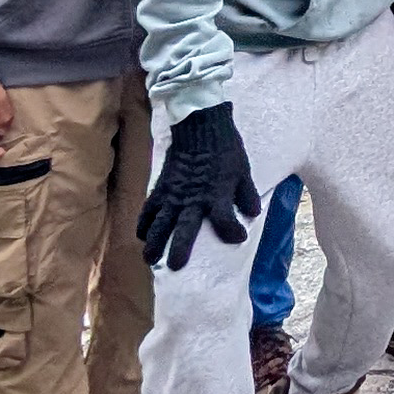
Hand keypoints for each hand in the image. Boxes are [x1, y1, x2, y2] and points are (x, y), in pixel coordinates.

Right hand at [138, 102, 257, 269]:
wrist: (200, 126)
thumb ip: (247, 195)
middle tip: (175, 267)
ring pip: (160, 223)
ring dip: (155, 242)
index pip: (225, 222)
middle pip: (184, 230)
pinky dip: (144, 222)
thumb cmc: (225, 149)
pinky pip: (149, 208)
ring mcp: (174, 194)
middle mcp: (194, 199)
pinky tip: (141, 235)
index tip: (239, 237)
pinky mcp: (162, 187)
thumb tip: (252, 214)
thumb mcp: (243, 171)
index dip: (232, 232)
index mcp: (217, 195)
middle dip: (180, 249)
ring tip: (150, 259)